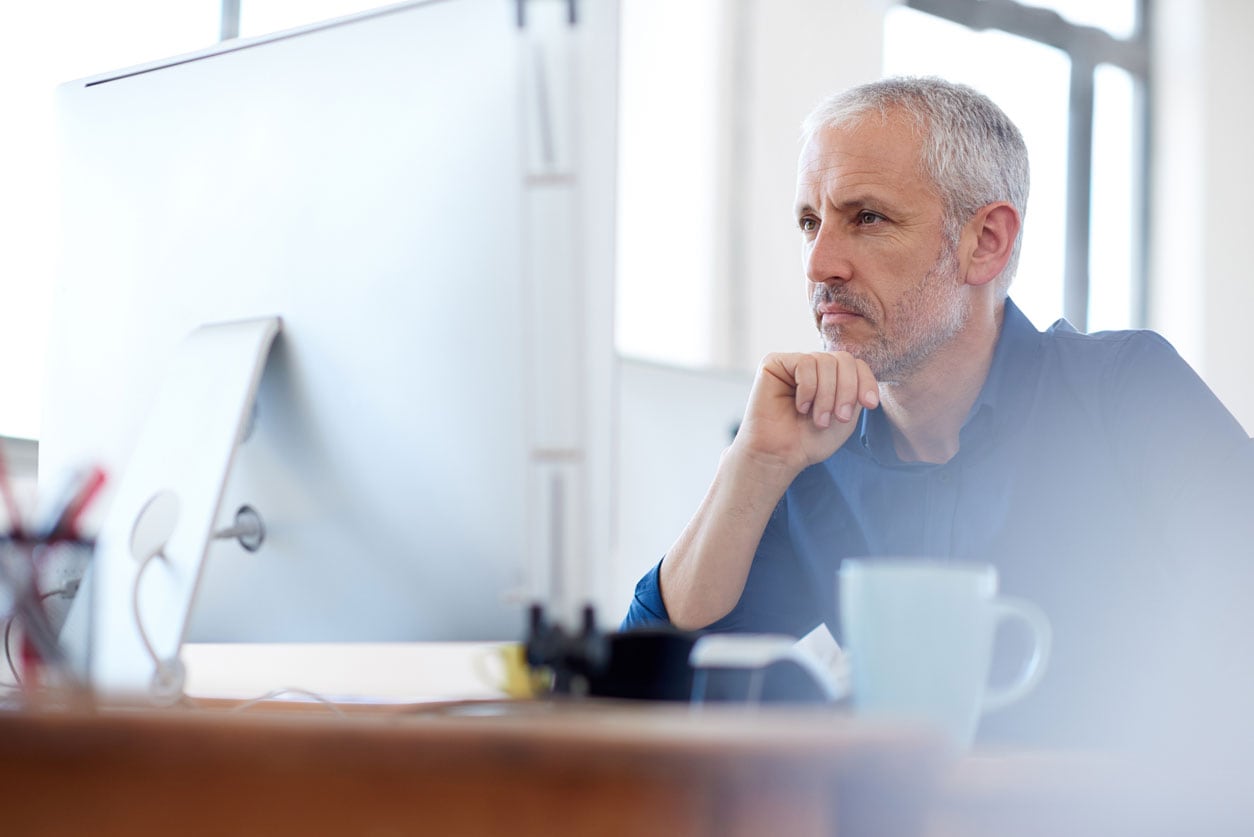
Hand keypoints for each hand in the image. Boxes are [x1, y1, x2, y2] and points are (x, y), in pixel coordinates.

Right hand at [734, 351, 879, 475]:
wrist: (781, 456)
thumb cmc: (810, 441)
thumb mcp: (846, 416)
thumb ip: (856, 390)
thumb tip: (862, 366)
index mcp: (831, 377)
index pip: (856, 364)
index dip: (866, 381)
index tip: (869, 404)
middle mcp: (813, 366)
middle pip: (844, 359)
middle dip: (847, 391)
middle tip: (839, 417)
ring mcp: (794, 363)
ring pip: (825, 361)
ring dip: (826, 395)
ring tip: (818, 419)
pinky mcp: (774, 363)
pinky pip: (805, 363)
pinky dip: (808, 388)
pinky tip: (800, 406)